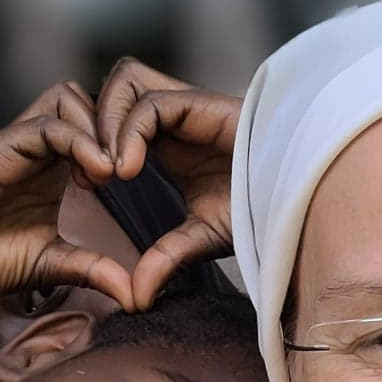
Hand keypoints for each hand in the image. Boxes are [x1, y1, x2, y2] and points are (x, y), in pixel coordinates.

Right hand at [0, 82, 130, 325]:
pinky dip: (78, 142)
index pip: (96, 131)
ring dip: (99, 130)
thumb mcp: (51, 266)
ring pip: (68, 99)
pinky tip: (95, 175)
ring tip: (111, 174)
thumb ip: (93, 270)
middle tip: (128, 172)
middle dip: (117, 128)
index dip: (124, 147)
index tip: (134, 185)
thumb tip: (137, 295)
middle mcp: (37, 151)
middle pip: (87, 102)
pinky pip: (46, 125)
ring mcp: (16, 146)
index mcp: (53, 172)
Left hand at [93, 56, 240, 305]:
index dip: (89, 144)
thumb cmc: (260, 214)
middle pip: (110, 91)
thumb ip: (164, 260)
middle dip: (89, 127)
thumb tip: (135, 299)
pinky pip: (148, 103)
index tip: (83, 187)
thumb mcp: (199, 240)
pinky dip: (128, 132)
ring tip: (108, 172)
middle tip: (88, 177)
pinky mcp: (200, 103)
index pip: (110, 119)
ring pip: (122, 83)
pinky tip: (128, 170)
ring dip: (106, 124)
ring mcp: (186, 106)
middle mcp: (171, 118)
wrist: (298, 199)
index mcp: (165, 143)